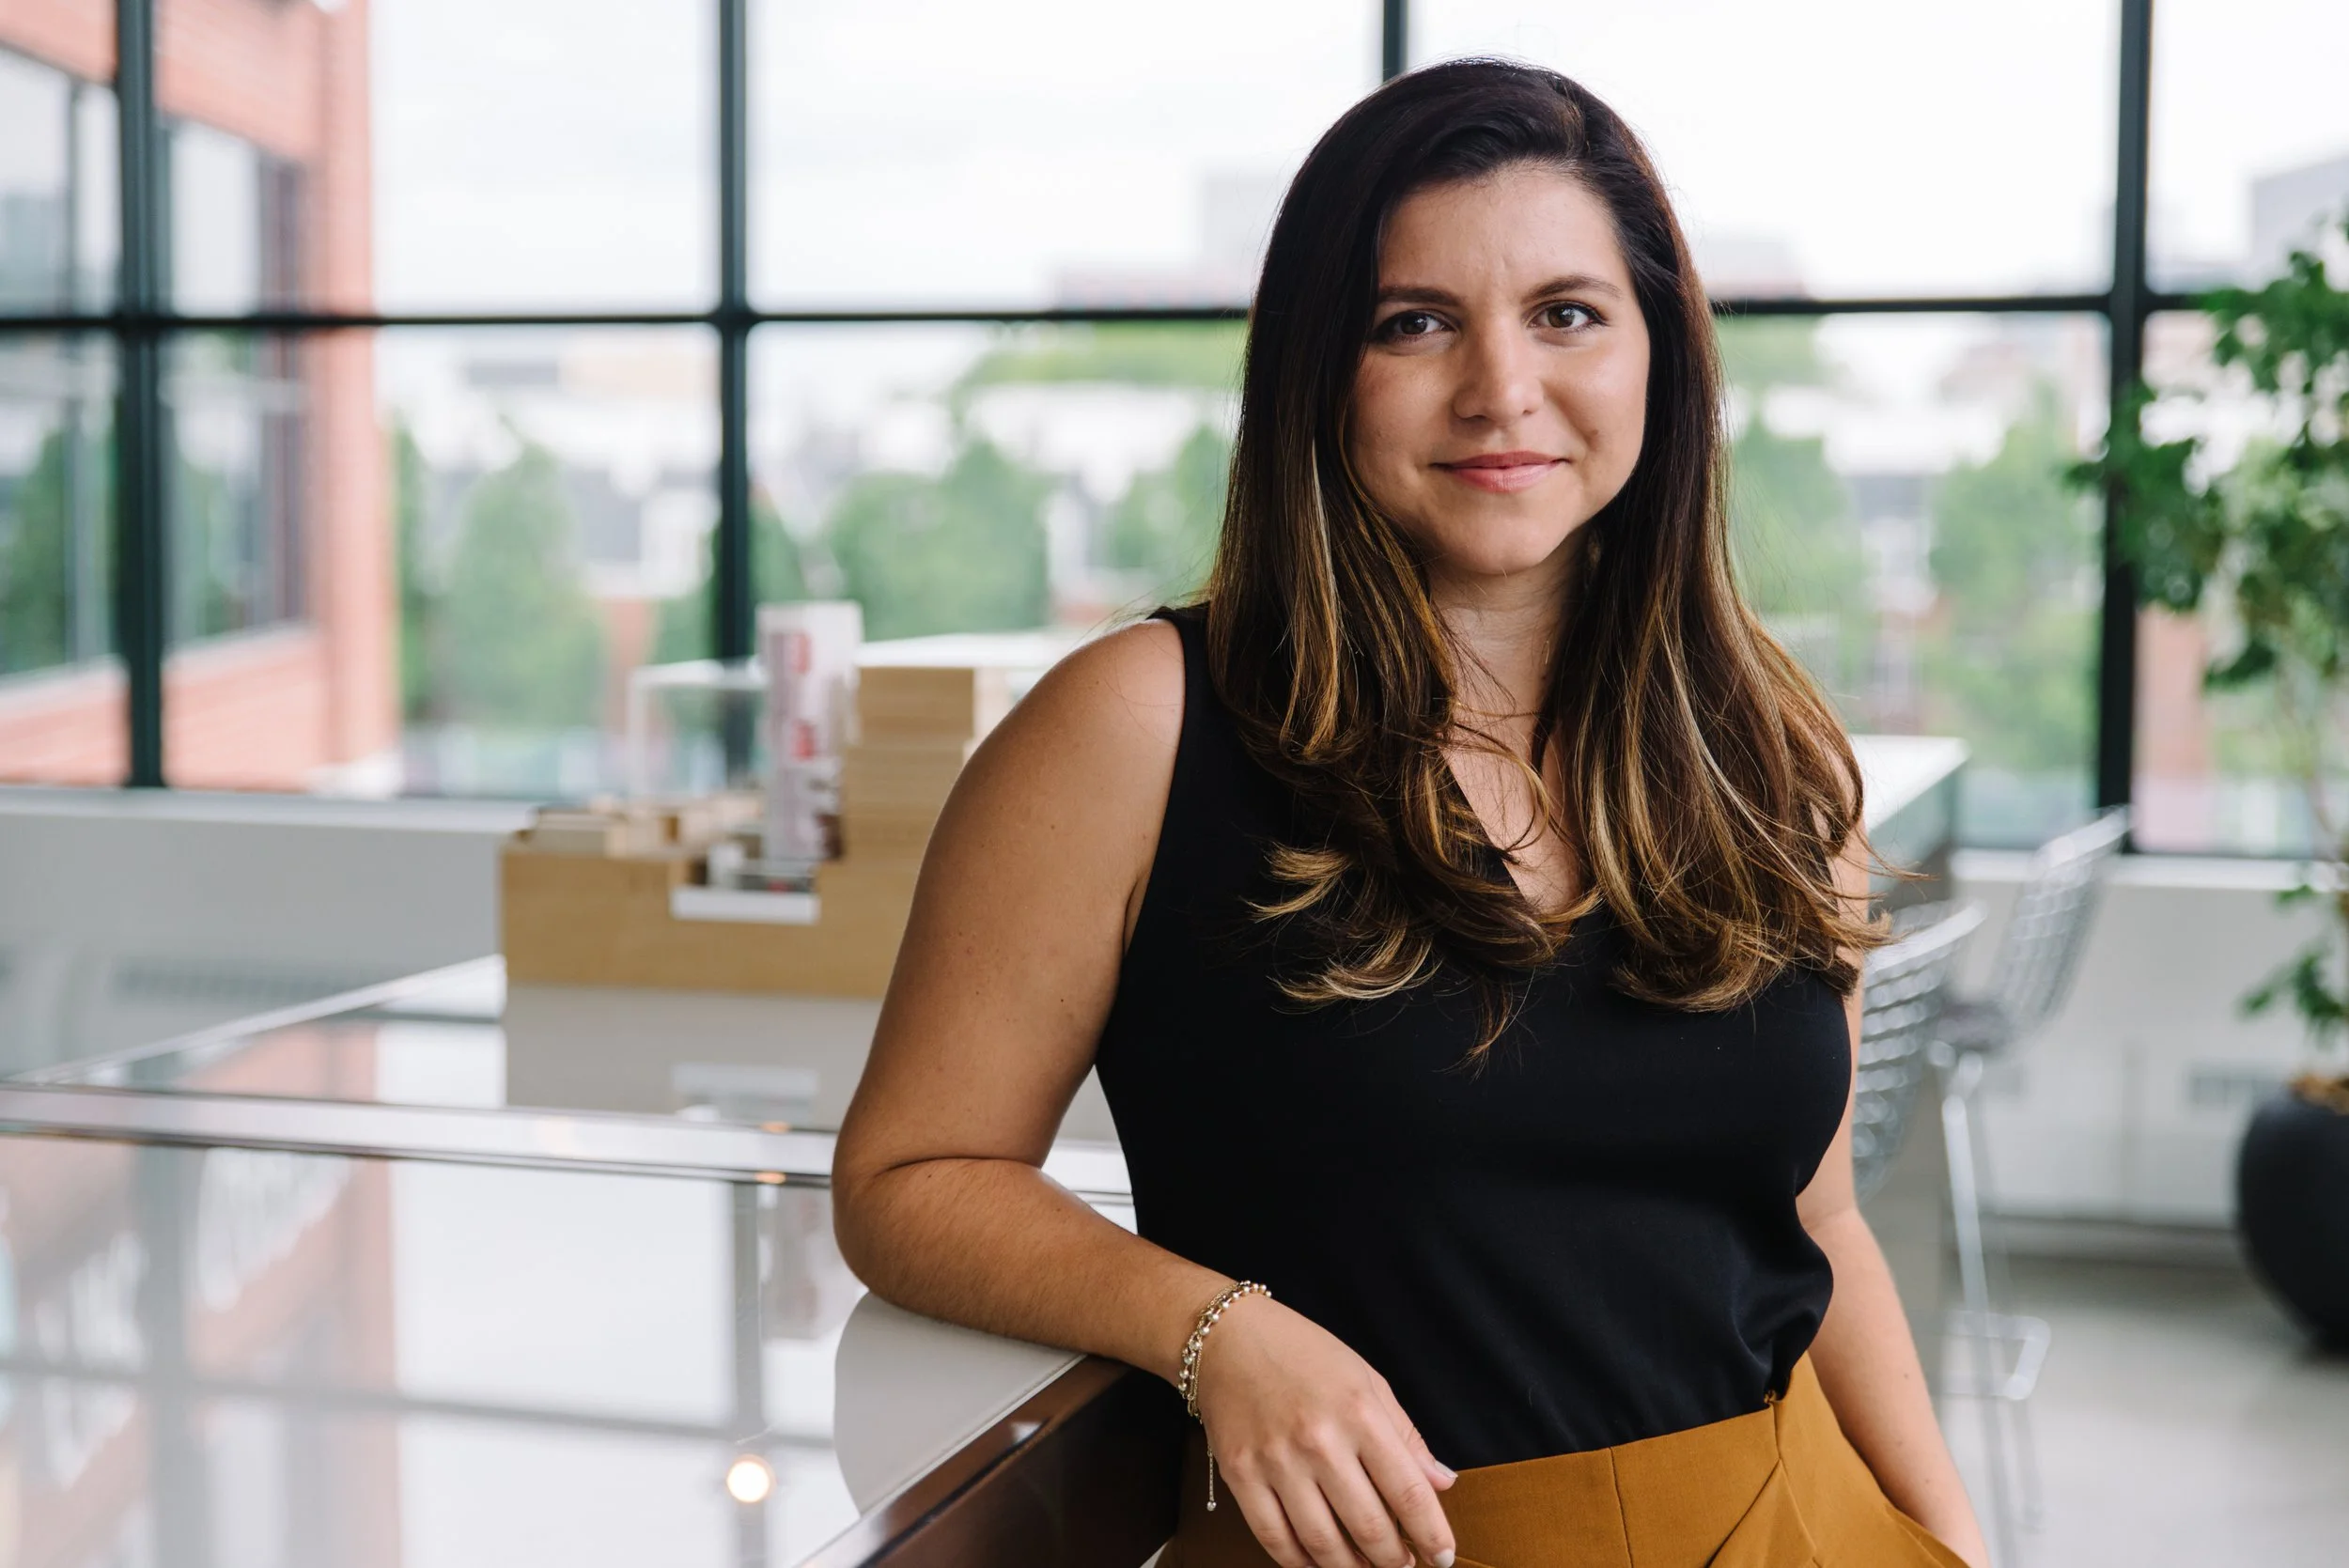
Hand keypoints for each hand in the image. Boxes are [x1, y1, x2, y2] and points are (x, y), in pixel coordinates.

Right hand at [1190, 1295, 1457, 1567]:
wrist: (1228, 1338)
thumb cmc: (1305, 1354)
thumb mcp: (1367, 1381)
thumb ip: (1406, 1436)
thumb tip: (1442, 1482)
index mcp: (1359, 1412)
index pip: (1408, 1491)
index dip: (1431, 1534)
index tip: (1442, 1556)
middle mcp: (1319, 1440)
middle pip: (1369, 1526)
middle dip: (1395, 1560)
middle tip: (1405, 1565)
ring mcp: (1276, 1461)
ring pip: (1322, 1543)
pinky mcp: (1241, 1476)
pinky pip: (1275, 1538)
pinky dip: (1300, 1563)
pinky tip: (1318, 1565)